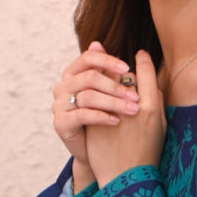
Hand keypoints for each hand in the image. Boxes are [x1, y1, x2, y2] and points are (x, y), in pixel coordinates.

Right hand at [53, 43, 139, 188]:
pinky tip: (117, 121)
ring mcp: (59, 105)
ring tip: (133, 110)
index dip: (108, 61)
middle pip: (89, 77)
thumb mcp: (108, 92)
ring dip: (114, 102)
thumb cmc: (106, 118)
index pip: (88, 58)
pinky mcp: (61, 123)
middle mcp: (63, 86)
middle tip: (137, 97)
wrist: (97, 153)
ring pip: (88, 96)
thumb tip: (101, 43)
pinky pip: (82, 115)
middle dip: (116, 86)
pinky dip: (102, 116)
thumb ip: (107, 71)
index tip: (127, 68)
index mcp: (74, 74)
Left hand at [86, 51, 166, 188]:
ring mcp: (109, 113)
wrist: (124, 178)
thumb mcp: (161, 127)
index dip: (143, 60)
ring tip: (107, 80)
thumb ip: (157, 101)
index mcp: (151, 108)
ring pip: (104, 84)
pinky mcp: (93, 121)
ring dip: (105, 79)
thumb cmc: (147, 154)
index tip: (140, 55)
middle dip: (122, 70)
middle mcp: (130, 107)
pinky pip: (91, 98)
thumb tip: (152, 81)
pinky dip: (93, 94)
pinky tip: (95, 96)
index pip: (146, 71)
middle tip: (122, 69)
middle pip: (124, 75)